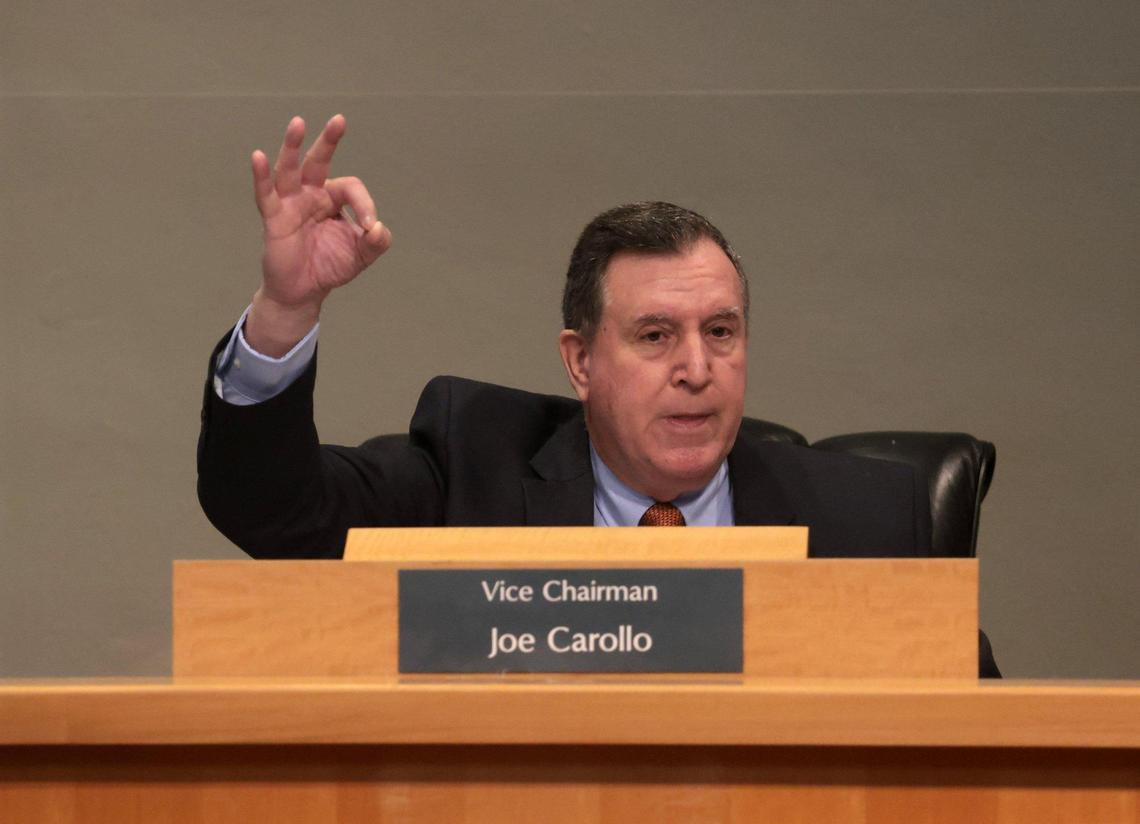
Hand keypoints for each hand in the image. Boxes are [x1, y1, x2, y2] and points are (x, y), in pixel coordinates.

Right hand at [246, 115, 391, 355]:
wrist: (305, 291)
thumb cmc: (331, 266)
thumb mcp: (361, 255)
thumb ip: (376, 241)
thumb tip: (378, 227)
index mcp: (333, 199)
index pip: (351, 187)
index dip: (365, 204)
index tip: (371, 227)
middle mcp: (311, 195)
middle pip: (319, 161)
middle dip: (328, 141)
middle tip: (339, 120)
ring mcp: (290, 204)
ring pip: (290, 169)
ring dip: (294, 147)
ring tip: (298, 123)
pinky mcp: (274, 218)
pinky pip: (265, 194)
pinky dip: (260, 176)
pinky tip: (258, 156)